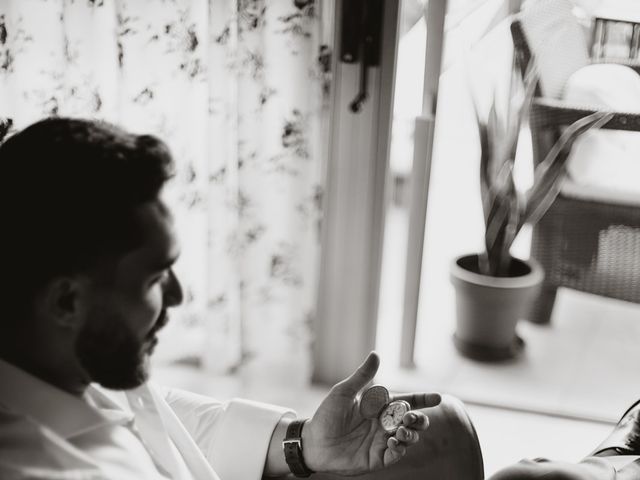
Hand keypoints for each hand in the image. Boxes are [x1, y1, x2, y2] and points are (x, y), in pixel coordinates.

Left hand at [301, 352, 440, 474]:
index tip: (438, 397)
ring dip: (411, 433)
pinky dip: (401, 448)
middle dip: (419, 418)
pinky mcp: (378, 458)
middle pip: (414, 420)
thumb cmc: (327, 415)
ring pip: (410, 437)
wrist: (313, 442)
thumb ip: (362, 376)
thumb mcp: (344, 392)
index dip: (423, 399)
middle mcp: (384, 424)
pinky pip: (397, 455)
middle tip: (411, 417)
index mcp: (379, 407)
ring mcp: (383, 441)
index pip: (406, 401)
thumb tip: (376, 354)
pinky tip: (394, 442)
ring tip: (401, 431)